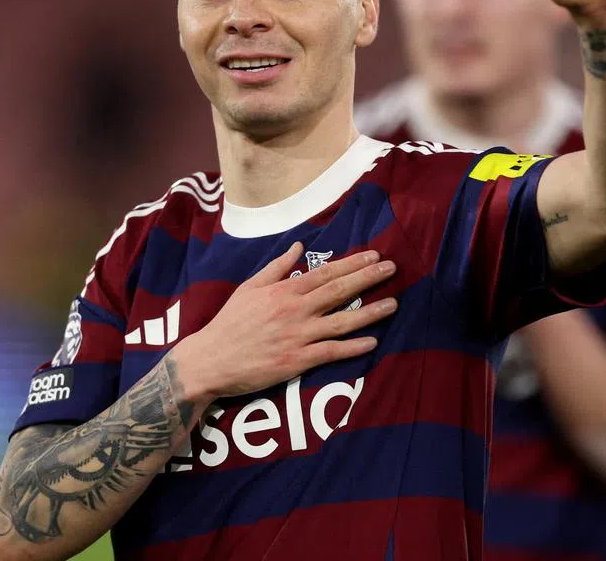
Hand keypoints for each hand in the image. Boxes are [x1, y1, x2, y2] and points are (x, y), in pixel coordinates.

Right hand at [171, 243, 397, 399]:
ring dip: (370, 312)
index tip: (374, 256)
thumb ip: (277, 267)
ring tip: (393, 304)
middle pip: (339, 291)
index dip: (352, 264)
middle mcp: (295, 310)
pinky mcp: (297, 360)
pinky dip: (353, 347)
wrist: (212, 359)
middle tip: (392, 268)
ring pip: (342, 322)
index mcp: (284, 291)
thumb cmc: (230, 322)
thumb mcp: (249, 287)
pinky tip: (373, 342)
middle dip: (368, 278)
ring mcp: (298, 336)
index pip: (325, 273)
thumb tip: (298, 245)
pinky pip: (331, 352)